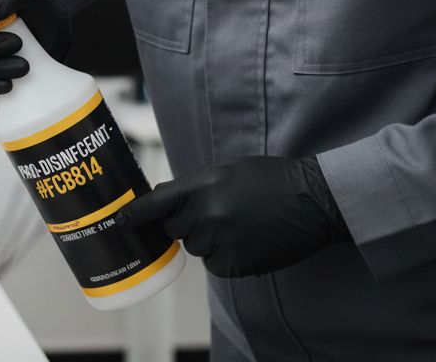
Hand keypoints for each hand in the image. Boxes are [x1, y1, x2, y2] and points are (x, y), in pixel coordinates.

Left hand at [116, 156, 350, 277]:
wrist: (314, 200)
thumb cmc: (270, 180)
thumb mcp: (227, 170)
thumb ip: (192, 186)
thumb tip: (159, 198)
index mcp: (202, 185)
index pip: (157, 203)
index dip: (136, 215)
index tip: (121, 221)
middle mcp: (207, 213)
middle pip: (175, 229)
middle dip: (188, 224)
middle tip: (218, 213)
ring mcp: (221, 240)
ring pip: (195, 248)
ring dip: (209, 241)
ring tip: (239, 225)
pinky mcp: (236, 263)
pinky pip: (215, 266)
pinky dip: (226, 258)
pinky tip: (247, 241)